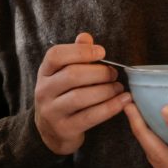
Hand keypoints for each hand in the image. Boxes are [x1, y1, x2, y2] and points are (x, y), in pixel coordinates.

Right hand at [34, 33, 131, 154]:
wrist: (51, 131)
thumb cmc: (63, 95)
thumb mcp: (63, 74)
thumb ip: (75, 54)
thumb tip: (86, 37)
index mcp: (44, 73)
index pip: (56, 55)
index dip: (80, 51)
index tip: (102, 52)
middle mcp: (43, 91)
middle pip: (72, 75)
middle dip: (99, 72)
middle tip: (114, 74)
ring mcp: (52, 111)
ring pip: (81, 96)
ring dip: (106, 90)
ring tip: (118, 88)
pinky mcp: (64, 129)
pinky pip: (91, 116)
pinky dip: (110, 107)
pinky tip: (123, 101)